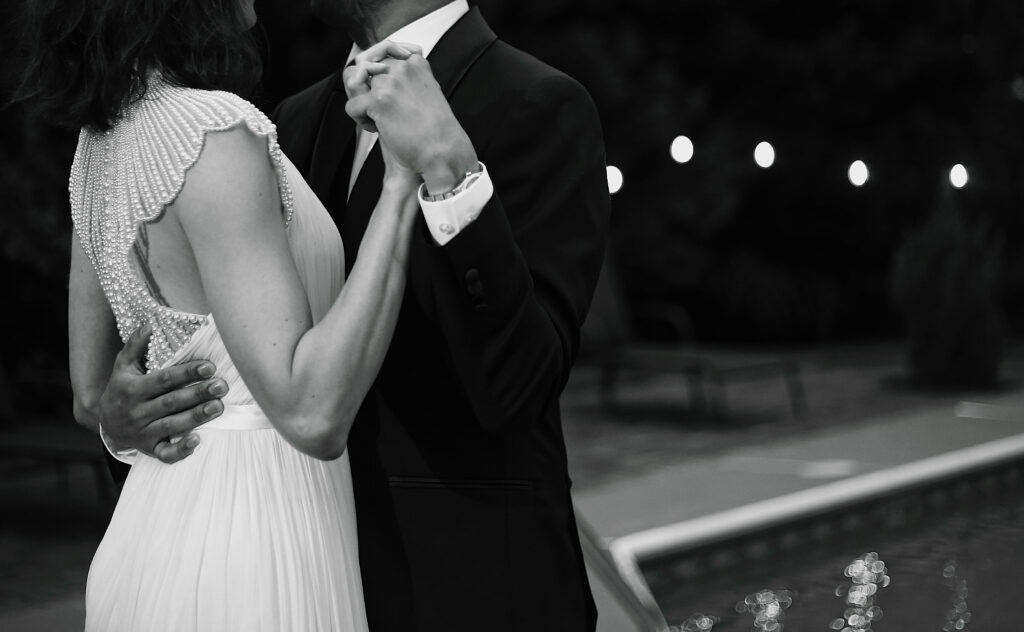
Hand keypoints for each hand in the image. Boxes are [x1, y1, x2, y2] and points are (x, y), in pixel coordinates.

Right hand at [98, 325, 227, 462]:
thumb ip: (135, 346)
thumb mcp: (122, 367)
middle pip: (171, 402)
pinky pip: (165, 453)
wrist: (105, 424)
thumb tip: (150, 324)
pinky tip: (198, 440)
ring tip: (217, 407)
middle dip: (197, 393)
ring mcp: (143, 432)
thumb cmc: (121, 389)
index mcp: (132, 389)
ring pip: (171, 425)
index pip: (163, 379)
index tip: (209, 366)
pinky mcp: (149, 449)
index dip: (186, 373)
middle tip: (221, 386)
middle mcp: (137, 411)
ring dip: (195, 417)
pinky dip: (181, 449)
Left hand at [343, 41, 422, 188]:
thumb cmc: (436, 130)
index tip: (388, 92)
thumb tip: (379, 74)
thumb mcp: (428, 92)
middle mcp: (402, 68)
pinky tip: (377, 129)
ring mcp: (389, 83)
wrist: (443, 151)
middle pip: (364, 68)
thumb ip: (408, 80)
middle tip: (382, 110)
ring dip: (362, 102)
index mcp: (416, 63)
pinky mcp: (378, 101)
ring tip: (377, 118)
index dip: (379, 73)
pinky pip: (352, 105)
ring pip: (355, 84)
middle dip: (367, 88)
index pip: (383, 53)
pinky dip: (360, 120)